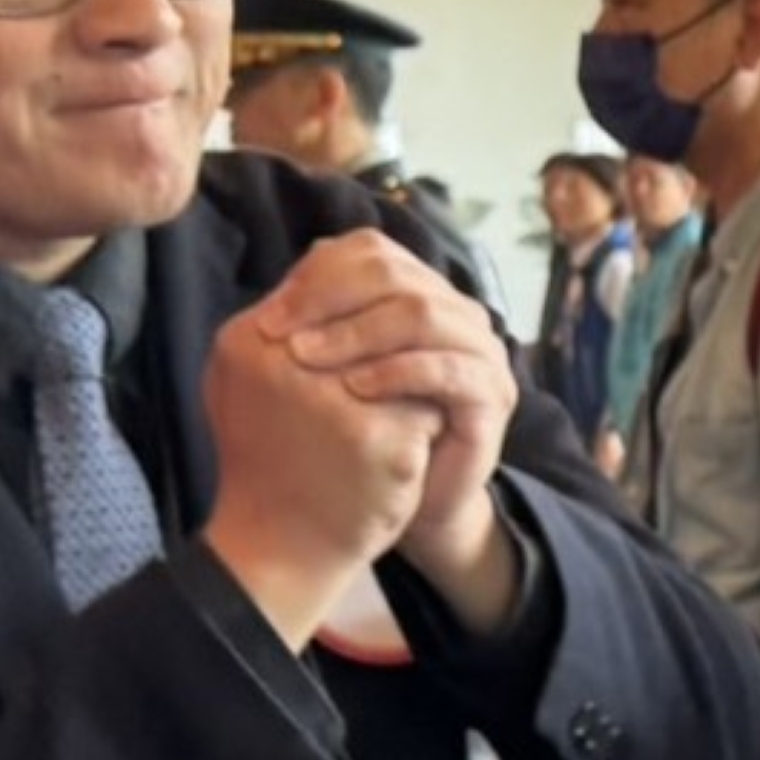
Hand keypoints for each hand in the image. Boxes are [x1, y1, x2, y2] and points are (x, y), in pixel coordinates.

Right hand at [201, 300, 441, 648]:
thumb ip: (283, 316)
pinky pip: (428, 408)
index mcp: (248, 339)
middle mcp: (284, 359)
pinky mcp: (375, 438)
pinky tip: (409, 458)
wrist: (279, 547)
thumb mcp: (248, 379)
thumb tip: (330, 254)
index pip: (333, 271)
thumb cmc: (271, 459)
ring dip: (415, 385)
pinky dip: (427, 427)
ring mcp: (331, 398)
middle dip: (399, 339)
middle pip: (382, 310)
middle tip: (395, 380)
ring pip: (411, 360)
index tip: (372, 342)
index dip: (370, 299)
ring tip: (401, 417)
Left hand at [269, 234, 522, 627]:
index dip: (315, 277)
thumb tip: (271, 298)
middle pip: (394, 274)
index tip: (266, 319)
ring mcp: (479, 350)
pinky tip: (354, 389)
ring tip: (307, 360)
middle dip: (328, 300)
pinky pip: (447, 367)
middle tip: (279, 336)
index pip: (370, 253)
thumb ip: (312, 333)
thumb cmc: (359, 439)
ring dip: (356, 333)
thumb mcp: (327, 377)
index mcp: (418, 294)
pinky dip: (396, 372)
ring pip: (420, 313)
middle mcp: (454, 312)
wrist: (405, 506)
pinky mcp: (493, 393)